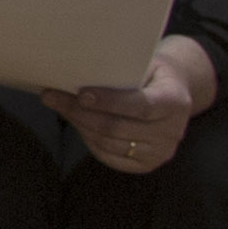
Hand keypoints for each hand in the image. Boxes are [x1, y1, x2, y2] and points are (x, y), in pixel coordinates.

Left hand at [45, 36, 220, 176]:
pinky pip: (109, 156)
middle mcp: (172, 131)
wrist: (175, 92)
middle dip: (80, 112)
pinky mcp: (147, 165)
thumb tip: (77, 71)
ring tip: (59, 107)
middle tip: (52, 96)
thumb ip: (120, 70)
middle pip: (118, 127)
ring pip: (109, 143)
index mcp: (176, 101)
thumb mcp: (145, 64)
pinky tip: (77, 123)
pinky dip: (88, 140)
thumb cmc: (152, 73)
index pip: (141, 106)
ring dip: (79, 125)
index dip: (109, 101)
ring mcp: (161, 152)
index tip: (81, 94)